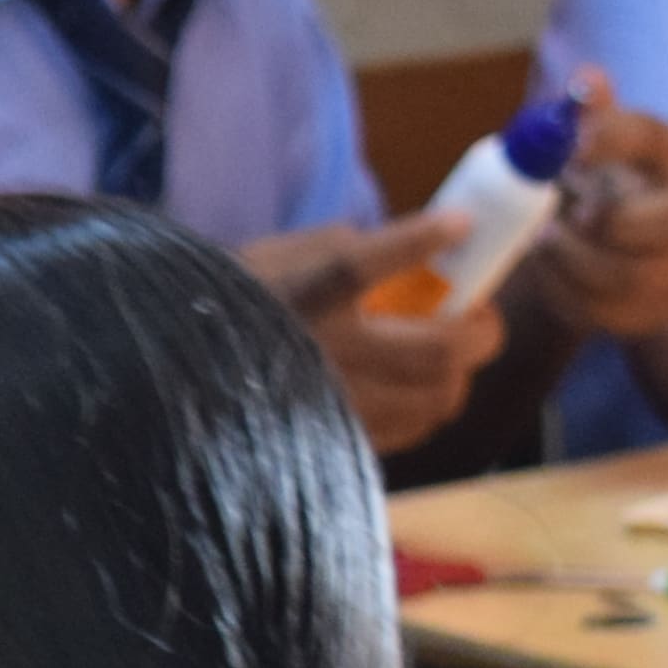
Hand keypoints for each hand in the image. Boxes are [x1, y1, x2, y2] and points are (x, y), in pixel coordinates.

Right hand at [244, 215, 510, 455]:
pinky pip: (410, 429)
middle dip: (479, 331)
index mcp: (300, 299)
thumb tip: (421, 248)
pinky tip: (414, 388)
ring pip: (436, 398)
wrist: (188, 380)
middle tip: (478, 315)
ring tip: (449, 355)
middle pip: (437, 352)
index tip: (461, 224)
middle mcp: (322, 356)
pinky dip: (426, 405)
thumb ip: (343, 249)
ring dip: (456, 373)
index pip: (360, 266)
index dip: (420, 241)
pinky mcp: (337, 442)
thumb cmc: (238, 307)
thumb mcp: (278, 258)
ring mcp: (335, 407)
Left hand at [520, 70, 667, 341]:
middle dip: (607, 221)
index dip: (611, 139)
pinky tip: (550, 271)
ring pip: (630, 275)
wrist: (604, 248)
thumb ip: (588, 114)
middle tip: (563, 216)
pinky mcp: (653, 312)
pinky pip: (604, 311)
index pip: (655, 139)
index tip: (568, 146)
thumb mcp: (591, 145)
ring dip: (572, 259)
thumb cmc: (596, 185)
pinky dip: (563, 292)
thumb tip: (588, 77)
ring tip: (543, 241)